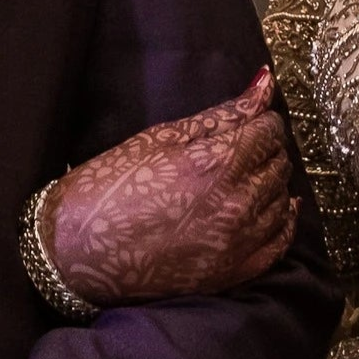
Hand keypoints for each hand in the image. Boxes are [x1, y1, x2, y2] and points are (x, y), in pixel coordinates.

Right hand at [43, 71, 297, 307]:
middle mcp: (235, 204)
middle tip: (243, 147)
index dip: (261, 120)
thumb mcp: (160, 137)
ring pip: (282, 201)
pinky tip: (272, 210)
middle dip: (266, 150)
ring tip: (246, 177)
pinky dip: (280, 222)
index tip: (249, 121)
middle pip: (279, 164)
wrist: (76, 253)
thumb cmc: (109, 187)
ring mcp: (236, 244)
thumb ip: (221, 114)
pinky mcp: (232, 275)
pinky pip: (279, 244)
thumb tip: (265, 84)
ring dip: (271, 184)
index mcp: (215, 164)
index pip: (269, 131)